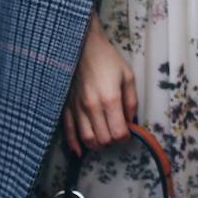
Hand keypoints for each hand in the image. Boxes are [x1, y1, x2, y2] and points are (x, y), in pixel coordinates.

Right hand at [62, 13, 138, 154]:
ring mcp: (76, 108)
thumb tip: (131, 121)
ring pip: (87, 140)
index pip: (118, 133)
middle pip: (103, 140)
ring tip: (104, 137)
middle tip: (116, 131)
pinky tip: (80, 151)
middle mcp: (91, 107)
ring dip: (98, 143)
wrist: (82, 46)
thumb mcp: (127, 76)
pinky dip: (75, 144)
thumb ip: (131, 102)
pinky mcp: (65, 107)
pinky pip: (68, 132)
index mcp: (109, 99)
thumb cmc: (107, 59)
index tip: (128, 131)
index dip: (126, 137)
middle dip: (113, 140)